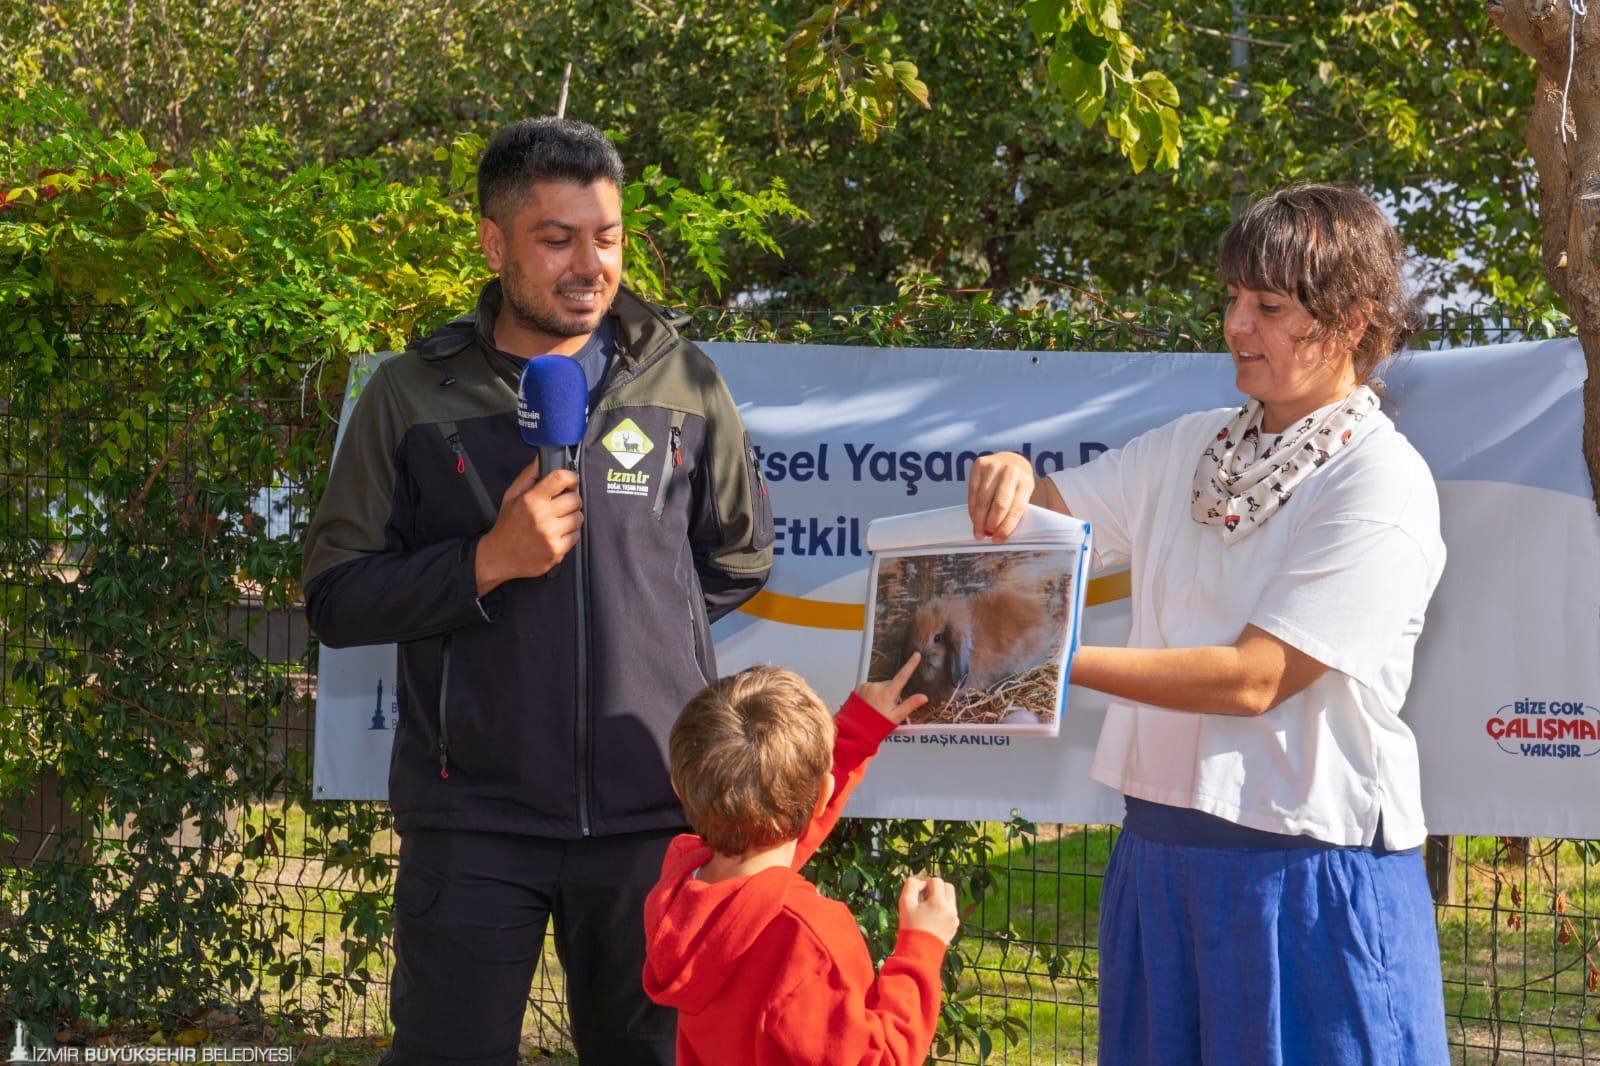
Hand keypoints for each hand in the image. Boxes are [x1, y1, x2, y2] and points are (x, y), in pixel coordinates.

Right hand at [475, 455, 582, 594]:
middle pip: (575, 499)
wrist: (499, 556)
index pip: (561, 478)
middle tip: (563, 503)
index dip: (571, 477)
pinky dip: (570, 533)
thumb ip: (529, 476)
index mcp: (531, 500)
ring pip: (578, 517)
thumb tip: (542, 458)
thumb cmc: (507, 524)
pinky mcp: (557, 551)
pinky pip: (576, 535)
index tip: (571, 480)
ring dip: (572, 517)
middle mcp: (542, 517)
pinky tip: (557, 533)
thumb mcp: (512, 496)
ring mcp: (551, 535)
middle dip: (572, 499)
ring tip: (559, 519)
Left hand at [855, 653, 928, 724]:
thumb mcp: (896, 717)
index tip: (916, 655)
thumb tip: (924, 697)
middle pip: (890, 684)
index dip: (911, 665)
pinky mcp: (859, 687)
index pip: (902, 676)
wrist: (856, 730)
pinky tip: (870, 704)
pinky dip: (872, 694)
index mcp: (887, 694)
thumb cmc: (877, 725)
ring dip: (881, 694)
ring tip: (876, 708)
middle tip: (888, 707)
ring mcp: (867, 686)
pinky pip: (870, 687)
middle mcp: (876, 686)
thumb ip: (910, 705)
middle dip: (892, 692)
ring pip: (880, 686)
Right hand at [899, 875, 958, 944]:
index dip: (925, 884)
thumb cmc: (910, 926)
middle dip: (937, 889)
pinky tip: (932, 920)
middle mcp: (950, 909)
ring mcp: (954, 918)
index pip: (936, 880)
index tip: (919, 895)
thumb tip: (920, 883)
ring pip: (951, 899)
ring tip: (928, 910)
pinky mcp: (954, 926)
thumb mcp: (904, 903)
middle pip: (948, 887)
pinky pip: (951, 911)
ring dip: (941, 899)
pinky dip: (943, 911)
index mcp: (939, 902)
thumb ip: (911, 885)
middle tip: (925, 898)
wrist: (918, 952)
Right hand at [967, 451, 1034, 541]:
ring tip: (978, 531)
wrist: (1011, 460)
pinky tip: (974, 517)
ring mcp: (993, 466)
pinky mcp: (979, 465)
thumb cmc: (1018, 482)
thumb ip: (1015, 510)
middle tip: (986, 536)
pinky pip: (972, 491)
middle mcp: (1010, 471)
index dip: (1006, 527)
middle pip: (998, 504)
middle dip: (990, 524)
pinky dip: (973, 507)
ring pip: (983, 499)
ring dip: (979, 519)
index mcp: (1026, 481)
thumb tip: (1001, 534)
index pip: (1015, 509)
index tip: (998, 539)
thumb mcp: (1024, 494)